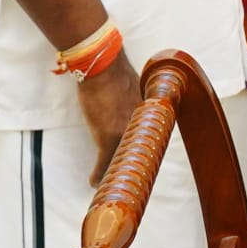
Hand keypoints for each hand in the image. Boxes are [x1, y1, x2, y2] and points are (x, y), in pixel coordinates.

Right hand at [76, 50, 142, 185]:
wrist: (102, 65)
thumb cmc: (114, 73)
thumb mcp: (135, 90)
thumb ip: (138, 105)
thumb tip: (132, 112)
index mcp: (151, 114)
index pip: (153, 140)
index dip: (146, 154)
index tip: (143, 166)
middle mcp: (143, 125)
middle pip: (139, 155)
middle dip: (132, 169)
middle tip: (127, 181)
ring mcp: (127, 132)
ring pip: (121, 162)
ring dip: (113, 173)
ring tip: (108, 182)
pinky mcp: (109, 137)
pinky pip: (104, 164)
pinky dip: (98, 175)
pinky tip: (93, 182)